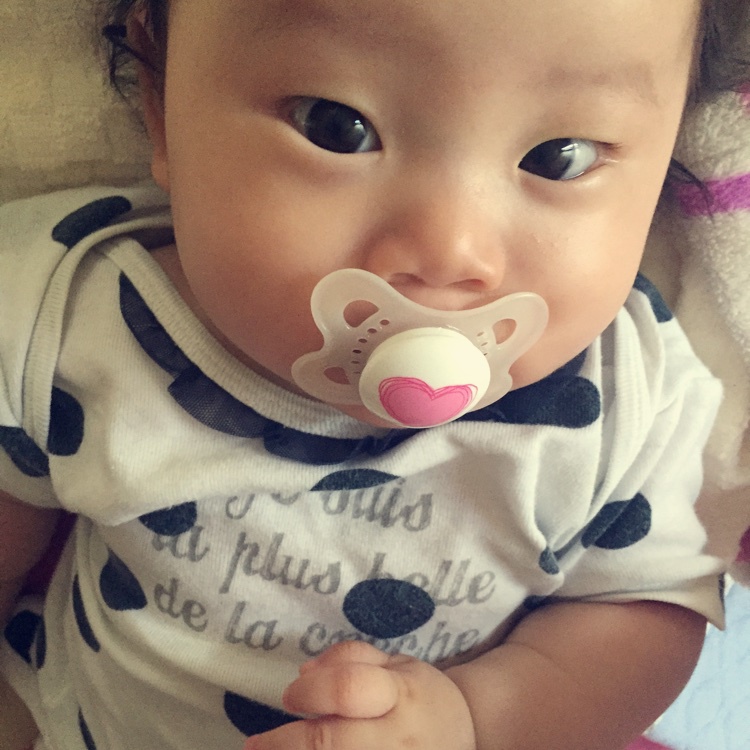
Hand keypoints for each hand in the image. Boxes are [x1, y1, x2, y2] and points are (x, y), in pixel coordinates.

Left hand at [244, 641, 475, 749]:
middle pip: (332, 742)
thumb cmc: (422, 697)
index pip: (349, 689)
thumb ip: (350, 658)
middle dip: (286, 742)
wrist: (463, 738)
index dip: (311, 691)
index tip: (289, 697)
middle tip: (256, 745)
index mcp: (401, 693)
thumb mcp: (397, 662)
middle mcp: (397, 736)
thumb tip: (304, 672)